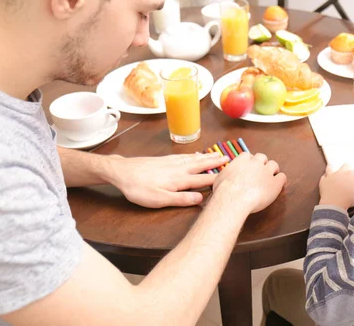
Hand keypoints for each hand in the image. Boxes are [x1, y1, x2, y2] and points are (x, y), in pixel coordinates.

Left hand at [109, 153, 229, 207]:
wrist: (122, 172)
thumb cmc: (139, 189)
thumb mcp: (160, 200)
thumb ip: (181, 199)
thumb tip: (201, 199)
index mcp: (180, 180)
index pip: (203, 180)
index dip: (217, 179)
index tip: (231, 177)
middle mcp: (179, 168)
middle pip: (201, 165)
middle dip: (216, 163)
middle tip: (230, 159)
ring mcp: (172, 162)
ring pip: (194, 159)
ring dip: (207, 157)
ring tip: (218, 155)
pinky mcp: (165, 159)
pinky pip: (185, 156)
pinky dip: (194, 154)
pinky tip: (196, 154)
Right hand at [212, 152, 286, 213]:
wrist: (233, 199)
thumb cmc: (224, 190)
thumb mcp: (220, 178)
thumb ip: (226, 174)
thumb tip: (222, 176)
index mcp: (242, 159)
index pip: (248, 156)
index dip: (249, 161)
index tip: (249, 166)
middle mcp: (256, 163)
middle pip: (262, 157)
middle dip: (262, 163)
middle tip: (261, 171)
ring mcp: (266, 172)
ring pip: (274, 165)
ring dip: (273, 169)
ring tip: (273, 175)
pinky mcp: (275, 183)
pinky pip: (282, 177)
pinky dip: (281, 180)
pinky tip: (280, 183)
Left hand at [319, 164, 353, 209]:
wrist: (334, 203)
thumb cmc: (348, 199)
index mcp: (351, 176)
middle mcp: (341, 173)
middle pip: (345, 166)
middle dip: (347, 166)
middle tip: (348, 166)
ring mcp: (331, 176)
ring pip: (331, 168)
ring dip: (332, 167)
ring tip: (332, 165)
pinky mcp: (324, 181)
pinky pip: (324, 177)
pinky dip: (325, 177)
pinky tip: (325, 178)